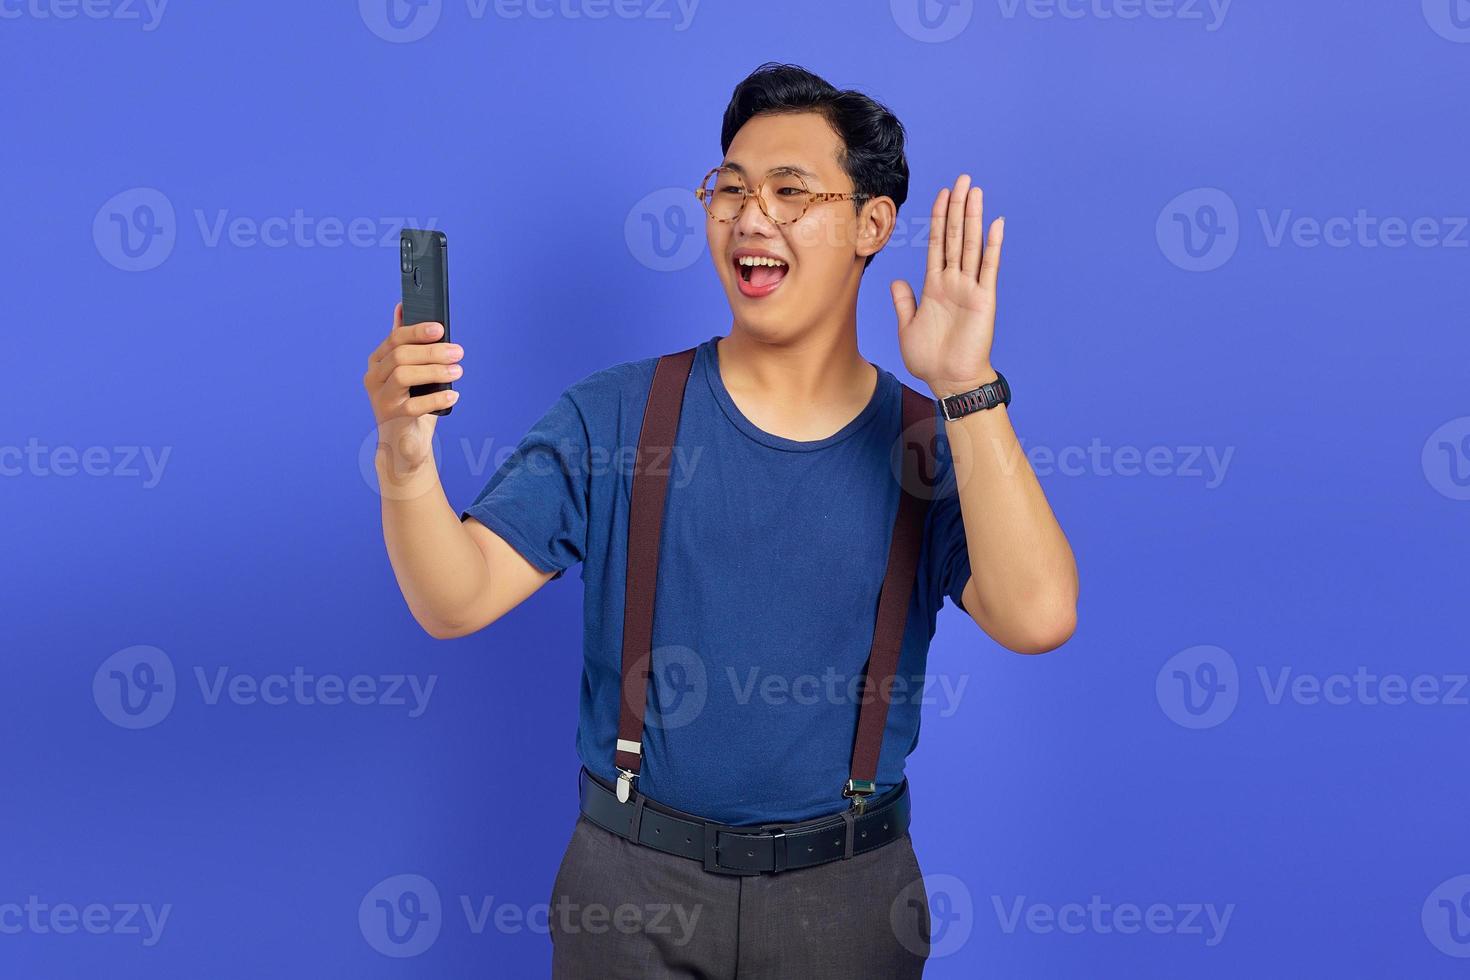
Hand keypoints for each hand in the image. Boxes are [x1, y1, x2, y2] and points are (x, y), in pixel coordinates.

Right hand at [363, 302, 462, 476]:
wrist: (404, 442)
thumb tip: (402, 307)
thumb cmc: (410, 402)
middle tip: (458, 352)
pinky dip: (436, 398)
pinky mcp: (392, 419)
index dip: (417, 331)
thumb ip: (407, 343)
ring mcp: (381, 399)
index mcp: (378, 362)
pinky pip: (414, 406)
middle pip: (400, 356)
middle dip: (432, 351)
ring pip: (404, 376)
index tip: (441, 329)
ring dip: (434, 370)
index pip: (395, 339)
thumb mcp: (410, 370)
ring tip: (458, 370)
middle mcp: (374, 378)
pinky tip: (453, 394)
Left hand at [890, 174, 1003, 397]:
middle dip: (957, 207)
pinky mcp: (983, 300)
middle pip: (956, 236)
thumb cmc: (930, 359)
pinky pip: (988, 268)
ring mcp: (970, 288)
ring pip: (971, 245)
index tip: (942, 194)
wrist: (950, 381)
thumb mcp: (908, 327)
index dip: (939, 218)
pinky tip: (996, 223)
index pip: (938, 244)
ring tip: (975, 191)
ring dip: (973, 217)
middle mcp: (953, 281)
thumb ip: (904, 302)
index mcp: (935, 286)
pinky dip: (993, 245)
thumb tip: (897, 281)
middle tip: (963, 178)